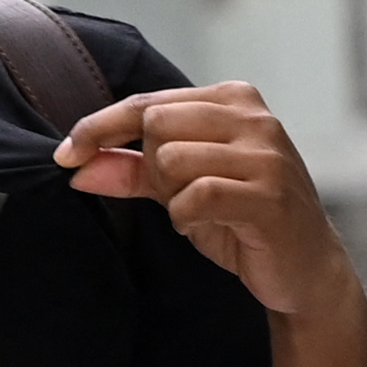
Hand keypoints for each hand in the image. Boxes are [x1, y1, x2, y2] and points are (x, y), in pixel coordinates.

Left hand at [57, 84, 358, 320]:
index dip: (99, 128)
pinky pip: (196, 195)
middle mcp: (254, 117)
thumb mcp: (176, 188)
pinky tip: (203, 224)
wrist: (300, 266)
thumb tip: (74, 165)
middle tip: (173, 194)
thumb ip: (129, 171)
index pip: (146, 103)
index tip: (65, 155)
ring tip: (196, 210)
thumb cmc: (237, 219)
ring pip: (173, 157)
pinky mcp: (269, 194)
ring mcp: (266, 154)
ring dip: (170, 194)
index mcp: (232, 100)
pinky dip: (185, 216)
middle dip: (149, 167)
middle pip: (156, 124)